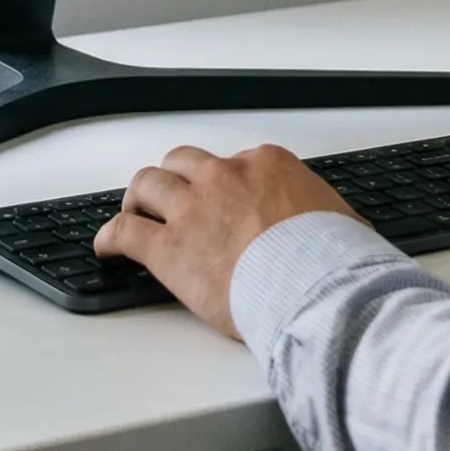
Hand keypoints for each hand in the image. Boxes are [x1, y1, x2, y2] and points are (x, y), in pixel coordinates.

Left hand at [94, 144, 360, 337]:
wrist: (315, 287)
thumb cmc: (332, 260)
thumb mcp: (341, 221)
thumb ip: (325, 218)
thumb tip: (342, 232)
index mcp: (266, 165)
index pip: (234, 164)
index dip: (224, 186)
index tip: (224, 203)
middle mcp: (224, 177)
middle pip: (183, 163)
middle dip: (175, 180)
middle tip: (169, 199)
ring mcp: (192, 209)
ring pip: (147, 185)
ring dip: (139, 199)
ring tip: (134, 214)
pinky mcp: (168, 247)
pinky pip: (125, 232)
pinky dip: (110, 237)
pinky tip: (106, 247)